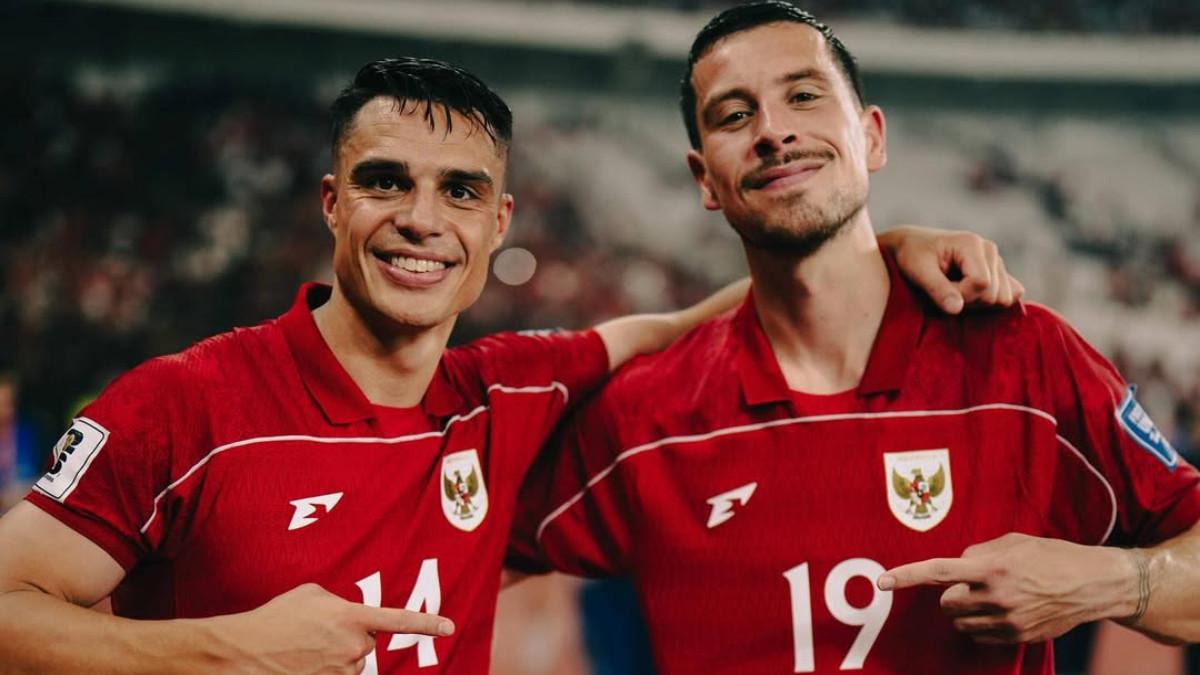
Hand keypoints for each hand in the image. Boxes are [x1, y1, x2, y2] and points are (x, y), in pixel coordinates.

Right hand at [209, 583, 453, 673]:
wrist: (246, 651)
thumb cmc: (277, 617)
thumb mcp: (312, 594)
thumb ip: (340, 601)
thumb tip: (347, 613)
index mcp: (352, 618)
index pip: (398, 620)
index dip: (425, 624)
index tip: (449, 627)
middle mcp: (354, 647)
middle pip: (366, 642)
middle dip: (349, 637)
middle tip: (317, 632)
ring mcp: (342, 671)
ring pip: (351, 661)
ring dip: (335, 654)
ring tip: (303, 647)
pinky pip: (338, 673)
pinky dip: (324, 668)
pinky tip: (303, 661)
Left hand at [876, 533, 1134, 643]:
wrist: (1093, 584)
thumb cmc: (1051, 555)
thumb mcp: (1012, 541)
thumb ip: (978, 551)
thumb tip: (958, 564)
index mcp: (991, 566)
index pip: (938, 571)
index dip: (906, 576)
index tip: (882, 582)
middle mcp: (995, 596)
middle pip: (946, 603)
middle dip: (951, 594)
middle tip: (972, 584)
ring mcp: (1007, 620)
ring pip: (960, 622)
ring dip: (965, 610)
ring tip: (991, 596)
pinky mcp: (1017, 637)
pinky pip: (979, 637)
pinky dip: (981, 625)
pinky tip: (1003, 611)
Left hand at [881, 226, 1023, 313]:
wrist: (912, 246)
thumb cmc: (912, 255)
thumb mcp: (918, 271)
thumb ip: (937, 289)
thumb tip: (957, 309)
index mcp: (971, 244)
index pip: (981, 284)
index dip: (960, 295)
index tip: (938, 291)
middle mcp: (989, 250)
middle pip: (994, 294)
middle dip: (967, 301)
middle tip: (943, 291)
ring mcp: (997, 261)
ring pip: (1003, 299)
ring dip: (976, 303)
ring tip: (953, 291)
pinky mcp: (999, 273)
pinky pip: (1010, 297)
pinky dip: (989, 304)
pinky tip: (968, 294)